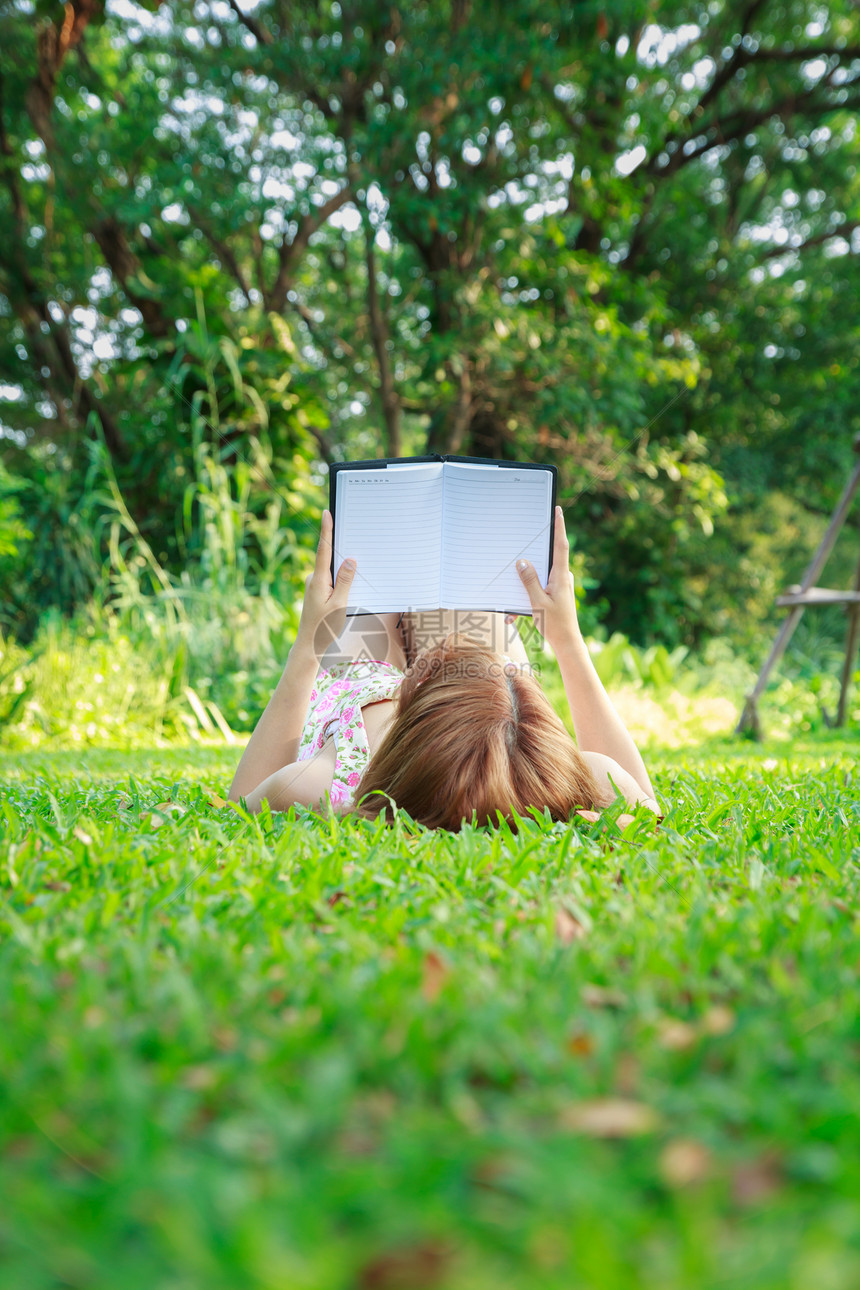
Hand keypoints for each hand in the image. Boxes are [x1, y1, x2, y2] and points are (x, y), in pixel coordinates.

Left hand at [295, 510, 356, 657]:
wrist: (309, 644)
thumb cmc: (324, 627)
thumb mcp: (339, 604)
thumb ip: (346, 581)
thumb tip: (350, 560)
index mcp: (318, 580)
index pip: (324, 550)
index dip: (326, 530)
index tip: (326, 512)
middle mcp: (314, 579)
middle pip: (331, 558)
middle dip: (344, 551)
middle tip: (357, 543)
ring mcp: (315, 584)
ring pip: (332, 570)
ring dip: (344, 570)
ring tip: (354, 578)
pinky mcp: (317, 591)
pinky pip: (331, 579)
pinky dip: (341, 579)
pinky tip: (350, 588)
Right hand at [516, 505, 580, 650]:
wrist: (567, 643)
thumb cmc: (554, 624)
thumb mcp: (537, 602)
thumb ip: (529, 581)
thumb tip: (522, 562)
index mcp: (561, 576)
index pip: (561, 545)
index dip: (559, 527)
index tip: (558, 510)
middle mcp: (562, 577)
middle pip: (547, 557)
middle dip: (534, 553)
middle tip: (524, 541)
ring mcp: (560, 585)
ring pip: (541, 575)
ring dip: (527, 583)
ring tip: (516, 599)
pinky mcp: (556, 593)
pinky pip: (540, 587)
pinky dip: (528, 596)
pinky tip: (515, 615)